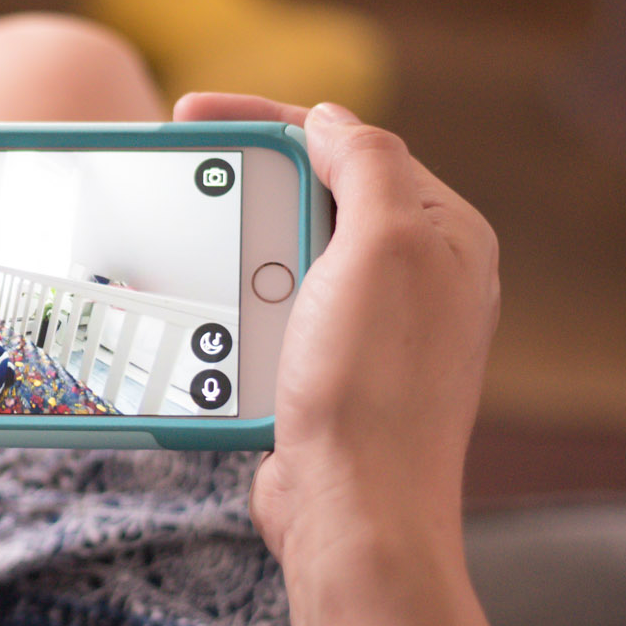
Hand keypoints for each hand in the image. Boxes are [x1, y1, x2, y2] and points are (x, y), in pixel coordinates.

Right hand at [172, 93, 498, 573]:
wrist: (353, 511)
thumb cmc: (374, 384)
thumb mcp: (384, 245)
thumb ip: (367, 163)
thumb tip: (331, 120)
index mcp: (444, 237)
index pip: (354, 146)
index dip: (271, 119)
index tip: (194, 114)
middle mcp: (418, 279)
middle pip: (318, 195)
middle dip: (249, 181)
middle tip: (181, 172)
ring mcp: (372, 330)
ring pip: (288, 256)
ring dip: (236, 249)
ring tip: (190, 249)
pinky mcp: (330, 375)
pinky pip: (274, 317)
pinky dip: (236, 306)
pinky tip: (206, 313)